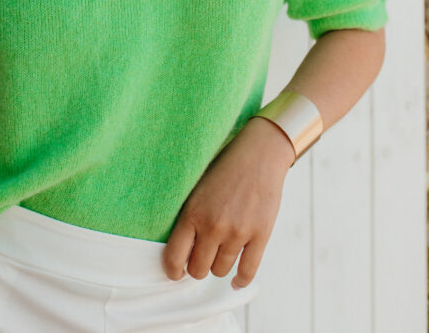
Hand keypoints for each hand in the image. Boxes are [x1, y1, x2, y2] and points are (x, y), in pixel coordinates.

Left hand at [162, 117, 294, 287]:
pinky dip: (240, 280)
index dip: (173, 270)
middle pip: (198, 270)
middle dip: (198, 266)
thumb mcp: (196, 189)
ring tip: (220, 254)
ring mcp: (238, 233)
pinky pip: (247, 271)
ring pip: (220, 271)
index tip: (176, 272)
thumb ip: (188, 219)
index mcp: (192, 213)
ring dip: (218, 266)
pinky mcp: (260, 235)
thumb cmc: (223, 169)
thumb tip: (180, 252)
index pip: (174, 258)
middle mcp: (213, 226)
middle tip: (202, 256)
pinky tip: (235, 280)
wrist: (258, 154)